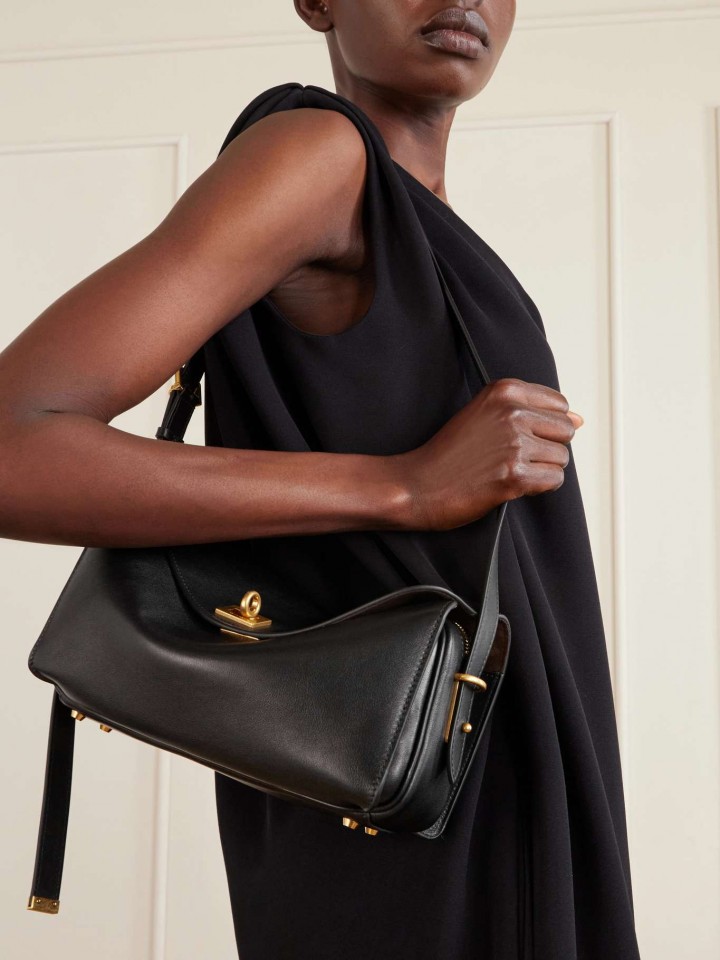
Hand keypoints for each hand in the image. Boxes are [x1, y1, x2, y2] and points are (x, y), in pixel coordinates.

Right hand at [392, 378, 582, 531]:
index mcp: (505, 391)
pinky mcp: (514, 475)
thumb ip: (532, 412)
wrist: (417, 483)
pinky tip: (510, 484)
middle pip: (565, 431)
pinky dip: (537, 487)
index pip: (559, 405)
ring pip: (561, 458)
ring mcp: (514, 444)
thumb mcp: (484, 416)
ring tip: (506, 470)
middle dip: (545, 448)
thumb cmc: (448, 454)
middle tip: (510, 457)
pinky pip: (553, 480)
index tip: (516, 437)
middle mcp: (512, 412)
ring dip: (540, 470)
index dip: (543, 427)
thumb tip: (579, 420)